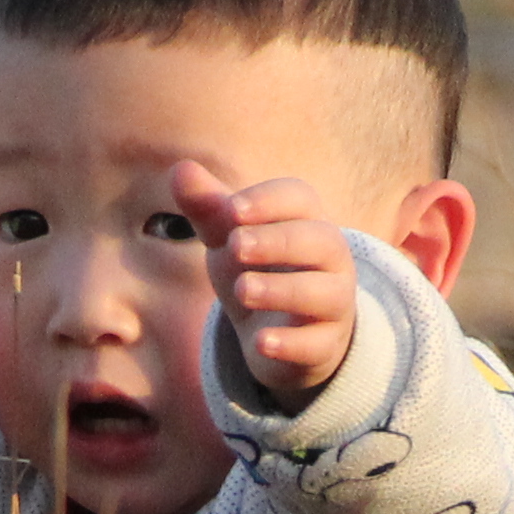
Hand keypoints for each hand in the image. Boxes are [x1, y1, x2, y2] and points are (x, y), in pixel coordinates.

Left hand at [174, 161, 354, 402]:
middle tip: (234, 245)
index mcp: (306, 220)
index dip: (268, 201)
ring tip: (241, 290)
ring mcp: (333, 303)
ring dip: (282, 290)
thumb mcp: (229, 238)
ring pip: (324, 293)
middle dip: (277, 241)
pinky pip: (316, 344)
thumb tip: (181, 169)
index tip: (232, 210)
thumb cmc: (257, 269)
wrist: (279, 334)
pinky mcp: (325, 345)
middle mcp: (330, 258)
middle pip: (320, 241)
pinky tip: (261, 342)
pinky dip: (290, 343)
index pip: (299, 199)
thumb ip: (208, 207)